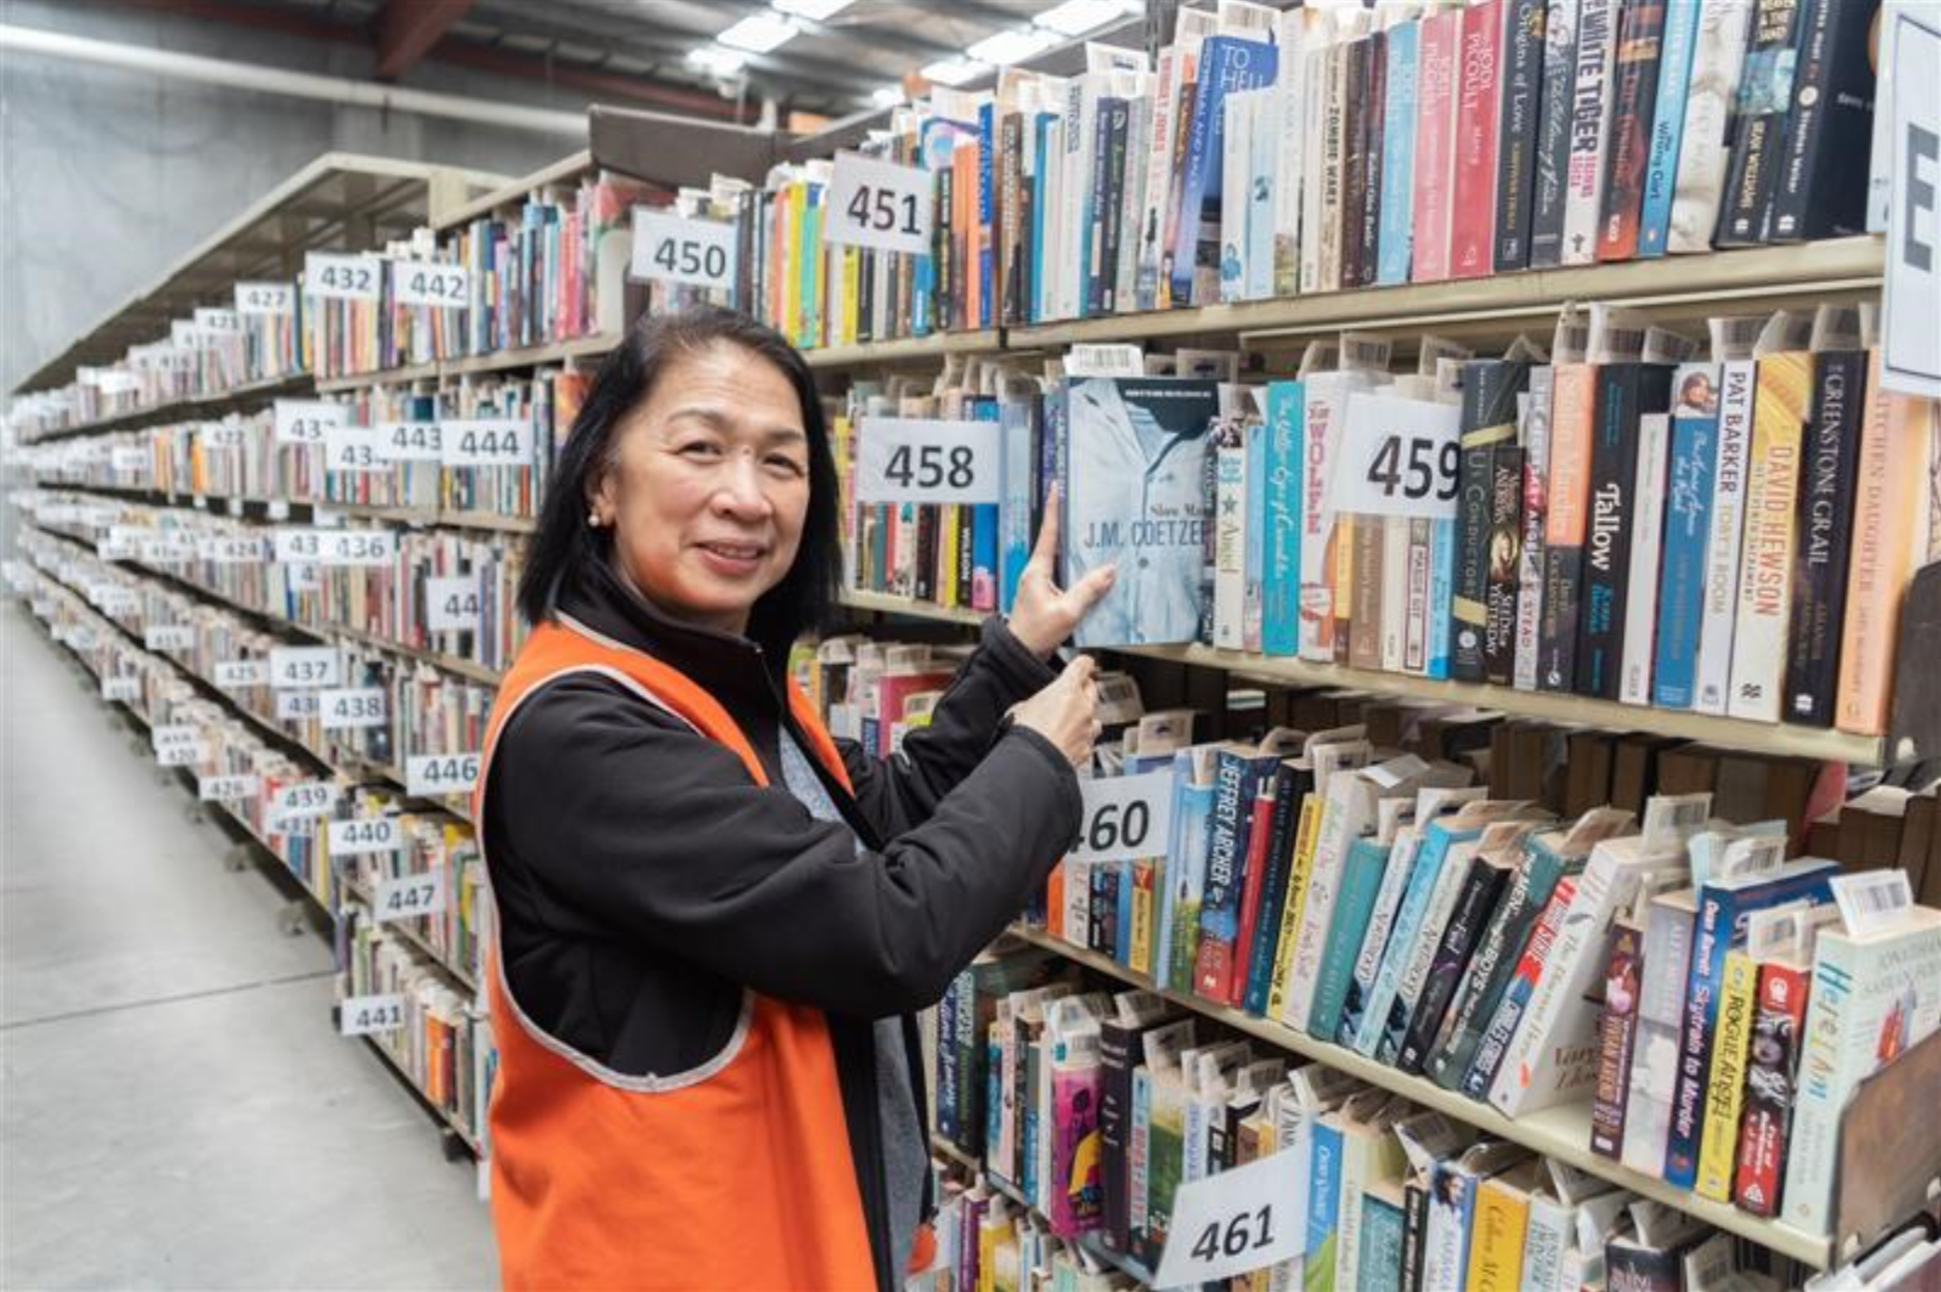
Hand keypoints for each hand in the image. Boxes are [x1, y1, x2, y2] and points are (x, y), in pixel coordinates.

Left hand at [1006, 485, 1115, 659]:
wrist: (1020, 655)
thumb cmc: (1036, 634)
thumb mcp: (1068, 612)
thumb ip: (1088, 590)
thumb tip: (1108, 570)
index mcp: (1037, 570)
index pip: (1048, 533)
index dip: (1054, 509)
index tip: (1056, 487)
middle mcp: (1036, 572)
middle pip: (1056, 542)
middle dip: (1071, 526)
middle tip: (1085, 507)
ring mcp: (1040, 583)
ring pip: (1062, 560)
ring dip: (1076, 550)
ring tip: (1095, 536)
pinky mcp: (1046, 594)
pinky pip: (1065, 576)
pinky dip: (1078, 570)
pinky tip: (1093, 572)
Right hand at [1010, 655, 1102, 768]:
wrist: (1034, 763)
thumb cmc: (1026, 734)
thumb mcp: (1022, 708)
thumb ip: (1037, 702)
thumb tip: (1035, 706)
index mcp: (1067, 688)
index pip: (1083, 665)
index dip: (1083, 663)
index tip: (1083, 664)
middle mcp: (1083, 706)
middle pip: (1092, 689)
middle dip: (1084, 689)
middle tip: (1072, 693)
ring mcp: (1088, 728)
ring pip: (1095, 715)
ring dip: (1086, 716)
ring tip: (1071, 722)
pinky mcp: (1087, 748)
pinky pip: (1089, 738)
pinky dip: (1082, 738)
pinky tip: (1070, 741)